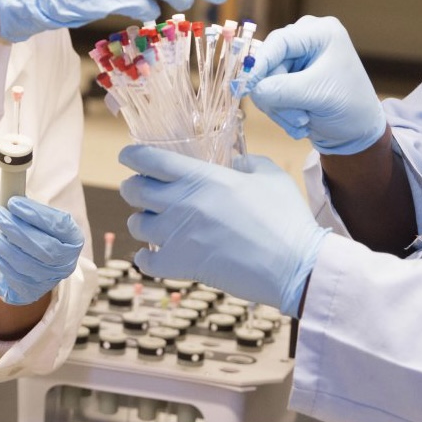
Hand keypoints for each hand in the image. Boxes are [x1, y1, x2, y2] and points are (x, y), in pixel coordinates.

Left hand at [0, 196, 85, 305]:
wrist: (40, 270)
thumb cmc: (42, 237)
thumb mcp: (45, 224)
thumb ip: (33, 212)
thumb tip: (11, 195)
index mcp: (73, 240)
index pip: (58, 225)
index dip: (35, 214)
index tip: (13, 202)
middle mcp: (65, 262)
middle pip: (41, 246)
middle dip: (14, 228)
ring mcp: (48, 278)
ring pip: (22, 261)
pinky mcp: (30, 289)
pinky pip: (9, 273)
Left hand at [119, 146, 327, 316]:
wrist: (293, 264)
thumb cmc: (286, 217)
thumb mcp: (270, 175)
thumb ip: (247, 162)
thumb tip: (234, 163)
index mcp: (201, 177)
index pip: (150, 160)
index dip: (132, 156)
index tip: (128, 156)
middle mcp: (182, 203)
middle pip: (134, 190)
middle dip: (133, 187)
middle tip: (140, 189)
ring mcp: (177, 236)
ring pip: (136, 224)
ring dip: (142, 221)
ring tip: (154, 222)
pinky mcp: (181, 266)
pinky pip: (145, 261)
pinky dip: (145, 258)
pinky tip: (153, 254)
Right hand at [241, 15, 386, 154]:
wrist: (359, 130)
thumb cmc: (350, 106)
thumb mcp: (318, 95)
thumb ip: (282, 90)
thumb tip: (251, 89)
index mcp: (320, 33)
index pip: (279, 41)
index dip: (260, 63)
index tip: (248, 87)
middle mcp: (305, 40)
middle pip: (269, 63)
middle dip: (279, 96)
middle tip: (299, 119)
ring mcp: (296, 59)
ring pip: (266, 81)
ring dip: (280, 108)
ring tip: (303, 122)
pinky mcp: (289, 77)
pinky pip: (269, 92)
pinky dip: (281, 111)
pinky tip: (300, 123)